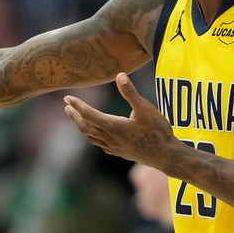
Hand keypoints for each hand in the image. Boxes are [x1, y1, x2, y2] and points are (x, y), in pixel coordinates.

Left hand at [64, 72, 179, 166]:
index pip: (89, 114)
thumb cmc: (158, 132)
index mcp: (113, 126)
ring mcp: (114, 147)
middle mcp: (110, 138)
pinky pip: (100, 144)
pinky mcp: (120, 153)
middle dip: (75, 116)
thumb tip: (119, 75)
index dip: (77, 105)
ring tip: (77, 119)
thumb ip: (131, 93)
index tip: (67, 98)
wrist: (166, 156)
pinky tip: (97, 135)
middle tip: (67, 106)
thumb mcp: (146, 109)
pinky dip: (93, 137)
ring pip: (91, 137)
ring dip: (82, 126)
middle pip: (86, 126)